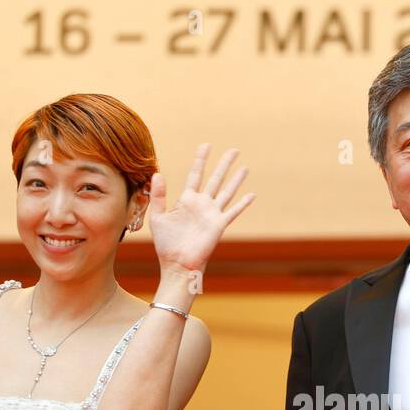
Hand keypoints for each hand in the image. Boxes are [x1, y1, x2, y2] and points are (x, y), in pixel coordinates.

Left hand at [148, 143, 255, 275]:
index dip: (201, 160)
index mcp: (186, 200)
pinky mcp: (219, 225)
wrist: (177, 264)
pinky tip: (252, 195)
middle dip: (224, 164)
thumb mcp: (158, 217)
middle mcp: (202, 204)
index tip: (206, 145)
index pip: (195, 174)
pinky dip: (243, 204)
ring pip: (227, 192)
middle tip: (234, 150)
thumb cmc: (166, 244)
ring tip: (245, 167)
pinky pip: (233, 211)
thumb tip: (157, 173)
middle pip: (215, 178)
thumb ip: (158, 196)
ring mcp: (212, 214)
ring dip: (236, 180)